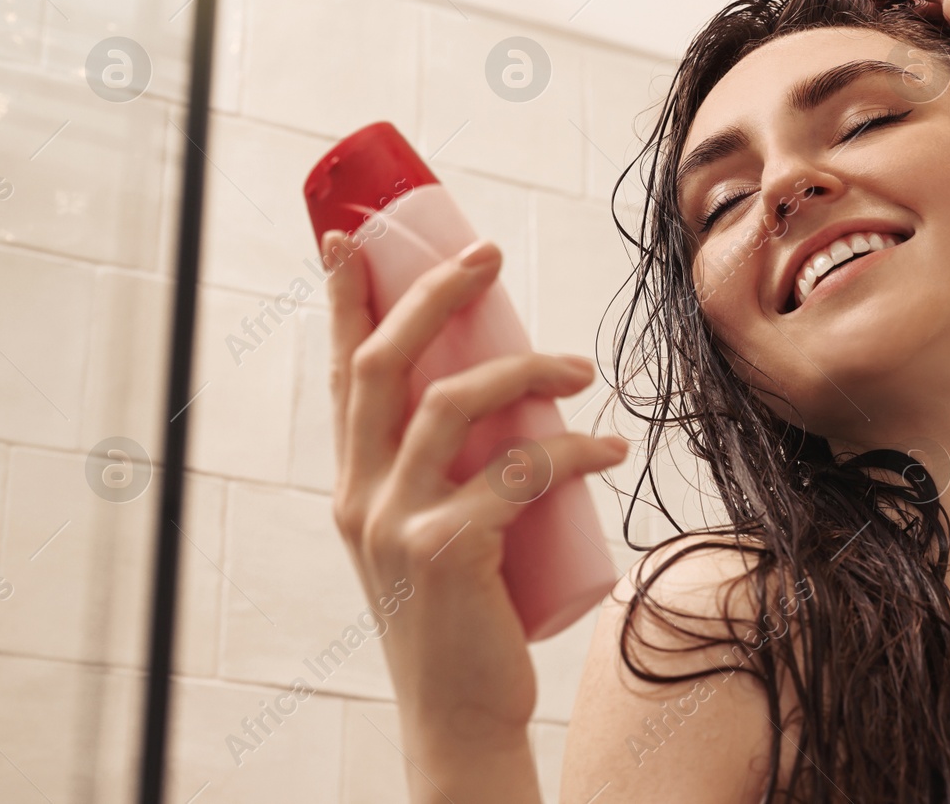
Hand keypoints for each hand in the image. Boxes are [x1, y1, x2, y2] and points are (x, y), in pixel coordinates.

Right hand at [321, 230, 629, 751]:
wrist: (460, 713)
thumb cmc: (460, 615)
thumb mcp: (428, 535)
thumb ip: (444, 474)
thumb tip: (513, 403)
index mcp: (353, 484)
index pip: (341, 373)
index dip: (343, 300)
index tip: (349, 236)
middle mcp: (360, 495)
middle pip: (385, 363)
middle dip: (434, 294)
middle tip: (489, 254)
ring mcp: (398, 522)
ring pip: (454, 402)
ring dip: (526, 369)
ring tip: (581, 369)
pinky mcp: (450, 549)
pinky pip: (520, 469)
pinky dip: (573, 448)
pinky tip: (608, 448)